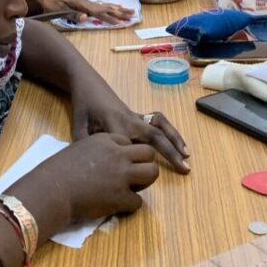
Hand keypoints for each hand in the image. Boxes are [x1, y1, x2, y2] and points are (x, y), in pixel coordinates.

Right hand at [16, 133, 159, 226]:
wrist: (52, 189)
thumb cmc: (58, 169)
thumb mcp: (79, 148)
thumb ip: (97, 150)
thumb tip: (106, 162)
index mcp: (106, 139)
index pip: (129, 141)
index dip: (125, 154)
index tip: (115, 164)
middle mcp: (118, 154)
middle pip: (148, 153)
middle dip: (144, 164)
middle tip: (132, 176)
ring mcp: (122, 175)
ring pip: (152, 173)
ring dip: (145, 182)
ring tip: (131, 189)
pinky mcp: (121, 196)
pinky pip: (138, 201)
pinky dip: (129, 205)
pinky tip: (117, 205)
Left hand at [25, 0, 133, 24]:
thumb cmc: (48, 4)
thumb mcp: (57, 10)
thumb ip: (72, 14)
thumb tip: (86, 18)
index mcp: (81, 4)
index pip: (99, 12)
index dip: (110, 17)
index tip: (120, 22)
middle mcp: (85, 2)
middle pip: (105, 7)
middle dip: (119, 12)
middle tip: (132, 15)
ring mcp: (84, 2)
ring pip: (104, 6)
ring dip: (117, 9)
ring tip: (129, 11)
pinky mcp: (82, 4)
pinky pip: (99, 6)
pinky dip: (109, 7)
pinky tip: (113, 7)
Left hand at [71, 76, 189, 173]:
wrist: (88, 84)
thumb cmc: (83, 107)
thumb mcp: (78, 127)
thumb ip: (87, 147)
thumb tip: (95, 168)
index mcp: (114, 124)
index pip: (131, 147)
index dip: (136, 164)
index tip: (140, 183)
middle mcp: (130, 120)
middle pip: (154, 137)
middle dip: (170, 153)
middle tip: (184, 169)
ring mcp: (136, 117)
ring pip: (160, 128)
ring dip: (175, 140)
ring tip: (187, 156)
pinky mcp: (138, 116)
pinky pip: (158, 122)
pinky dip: (170, 131)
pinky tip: (179, 142)